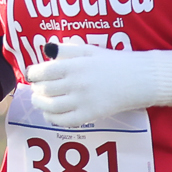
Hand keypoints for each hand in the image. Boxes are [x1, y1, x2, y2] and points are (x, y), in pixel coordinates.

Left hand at [26, 46, 171, 127]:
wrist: (140, 79)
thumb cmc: (117, 62)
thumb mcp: (91, 50)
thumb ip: (68, 50)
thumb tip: (48, 50)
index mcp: (75, 65)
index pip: (44, 71)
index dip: (33, 74)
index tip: (31, 75)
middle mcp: (76, 83)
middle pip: (44, 89)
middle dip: (36, 89)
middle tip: (36, 88)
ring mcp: (82, 100)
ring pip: (51, 106)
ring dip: (41, 104)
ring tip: (39, 101)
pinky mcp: (90, 115)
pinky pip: (64, 121)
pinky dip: (53, 118)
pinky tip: (51, 114)